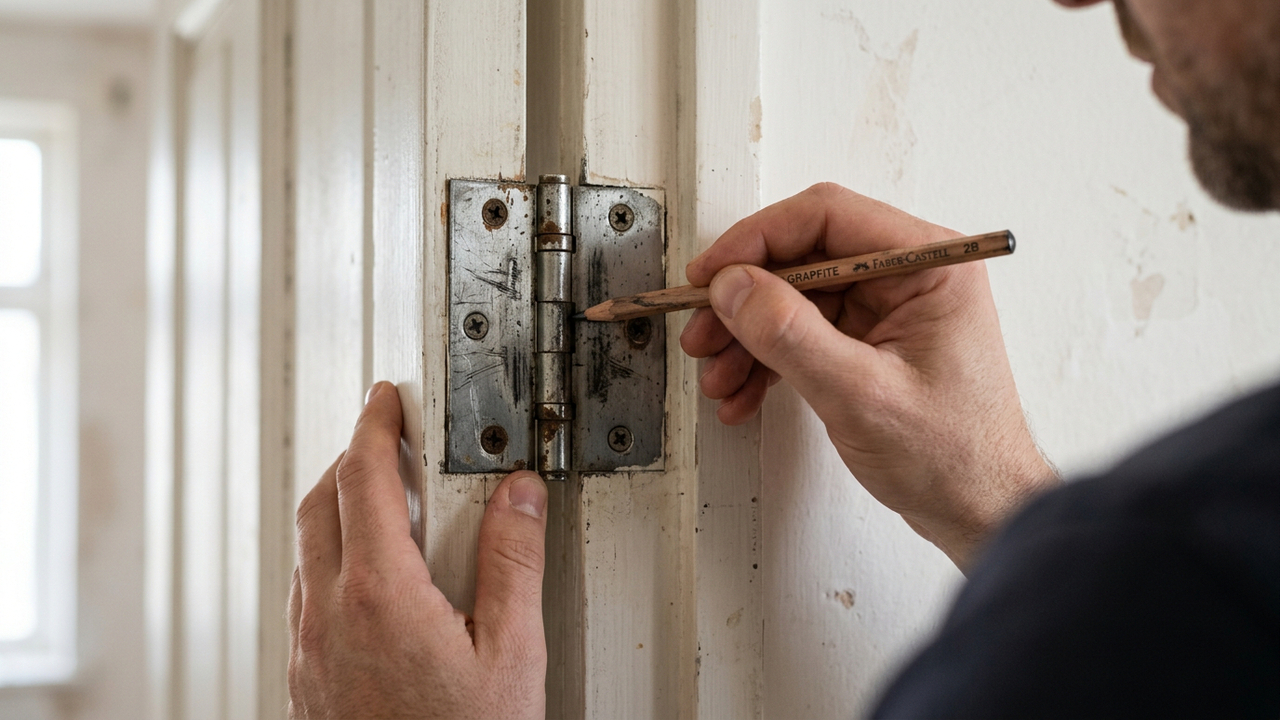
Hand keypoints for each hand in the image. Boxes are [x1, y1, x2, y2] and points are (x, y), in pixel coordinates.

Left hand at [289, 381, 547, 718]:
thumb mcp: (512, 652)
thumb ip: (512, 562)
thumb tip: (518, 495)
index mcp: (381, 596)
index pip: (363, 478)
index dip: (375, 426)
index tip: (386, 400)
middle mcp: (329, 618)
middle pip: (320, 504)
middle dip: (350, 458)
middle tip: (386, 440)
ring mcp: (309, 653)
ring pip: (306, 552)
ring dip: (336, 510)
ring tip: (383, 504)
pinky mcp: (306, 683)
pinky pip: (305, 597)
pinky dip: (329, 561)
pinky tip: (367, 579)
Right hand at [682, 183, 1056, 568]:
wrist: (980, 513)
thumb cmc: (955, 457)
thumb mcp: (861, 394)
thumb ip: (791, 335)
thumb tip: (734, 287)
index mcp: (928, 265)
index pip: (826, 218)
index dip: (757, 240)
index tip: (711, 274)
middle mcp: (908, 276)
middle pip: (802, 259)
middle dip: (746, 300)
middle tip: (703, 331)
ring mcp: (888, 310)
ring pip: (794, 299)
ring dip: (749, 337)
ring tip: (718, 377)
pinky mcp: (871, 343)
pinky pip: (803, 335)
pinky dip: (769, 361)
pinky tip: (744, 393)